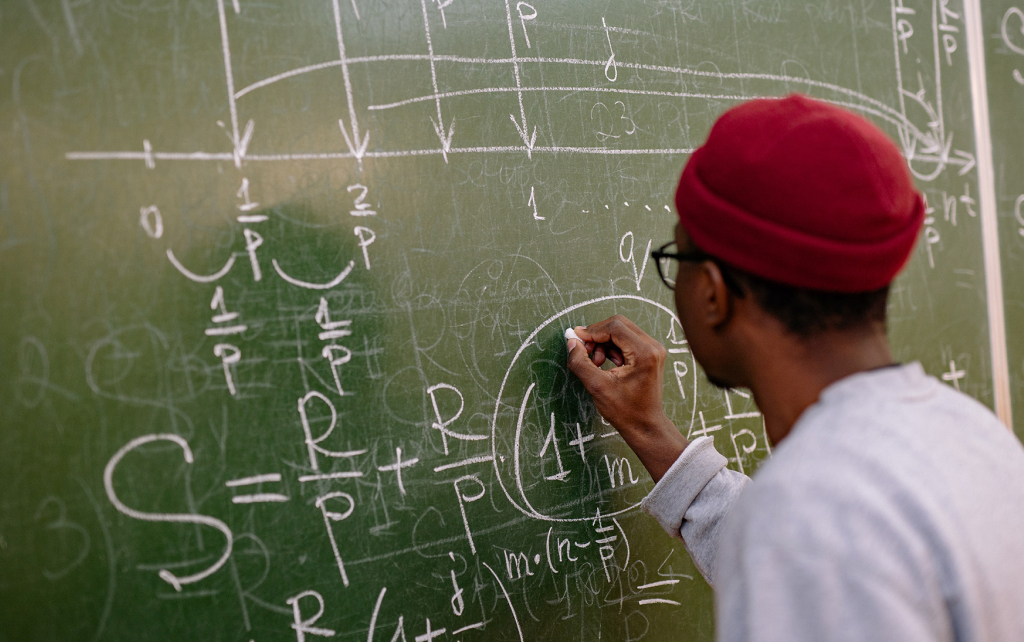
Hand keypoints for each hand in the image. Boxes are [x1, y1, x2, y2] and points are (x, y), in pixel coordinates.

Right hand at [566, 315, 688, 480]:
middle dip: (597, 335)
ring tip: (596, 363)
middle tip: (584, 351)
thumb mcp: (597, 386)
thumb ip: (581, 362)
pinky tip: (606, 364)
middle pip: (619, 324)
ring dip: (604, 343)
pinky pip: (627, 340)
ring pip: (621, 331)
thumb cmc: (626, 411)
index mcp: (644, 353)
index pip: (614, 327)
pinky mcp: (650, 354)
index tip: (576, 339)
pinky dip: (612, 347)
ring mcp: (653, 349)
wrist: (645, 425)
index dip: (592, 331)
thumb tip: (571, 343)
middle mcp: (652, 346)